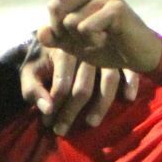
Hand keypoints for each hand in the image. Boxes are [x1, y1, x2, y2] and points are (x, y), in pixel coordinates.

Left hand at [19, 0, 161, 73]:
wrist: (138, 56)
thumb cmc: (106, 46)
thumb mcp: (74, 45)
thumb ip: (56, 37)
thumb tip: (42, 32)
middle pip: (54, 7)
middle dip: (61, 32)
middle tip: (85, 39)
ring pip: (69, 22)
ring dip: (80, 40)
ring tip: (101, 39)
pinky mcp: (116, 7)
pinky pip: (85, 27)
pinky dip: (91, 39)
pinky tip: (108, 38)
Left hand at [19, 47, 137, 136]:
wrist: (59, 30)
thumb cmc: (43, 57)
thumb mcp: (30, 71)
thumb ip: (33, 90)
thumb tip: (48, 109)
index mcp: (62, 51)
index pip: (61, 84)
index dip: (55, 105)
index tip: (48, 123)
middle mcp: (85, 50)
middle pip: (83, 85)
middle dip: (72, 111)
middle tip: (62, 131)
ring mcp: (104, 50)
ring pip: (107, 78)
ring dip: (101, 103)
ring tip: (91, 123)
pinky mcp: (118, 53)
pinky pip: (128, 67)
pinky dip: (131, 81)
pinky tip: (129, 98)